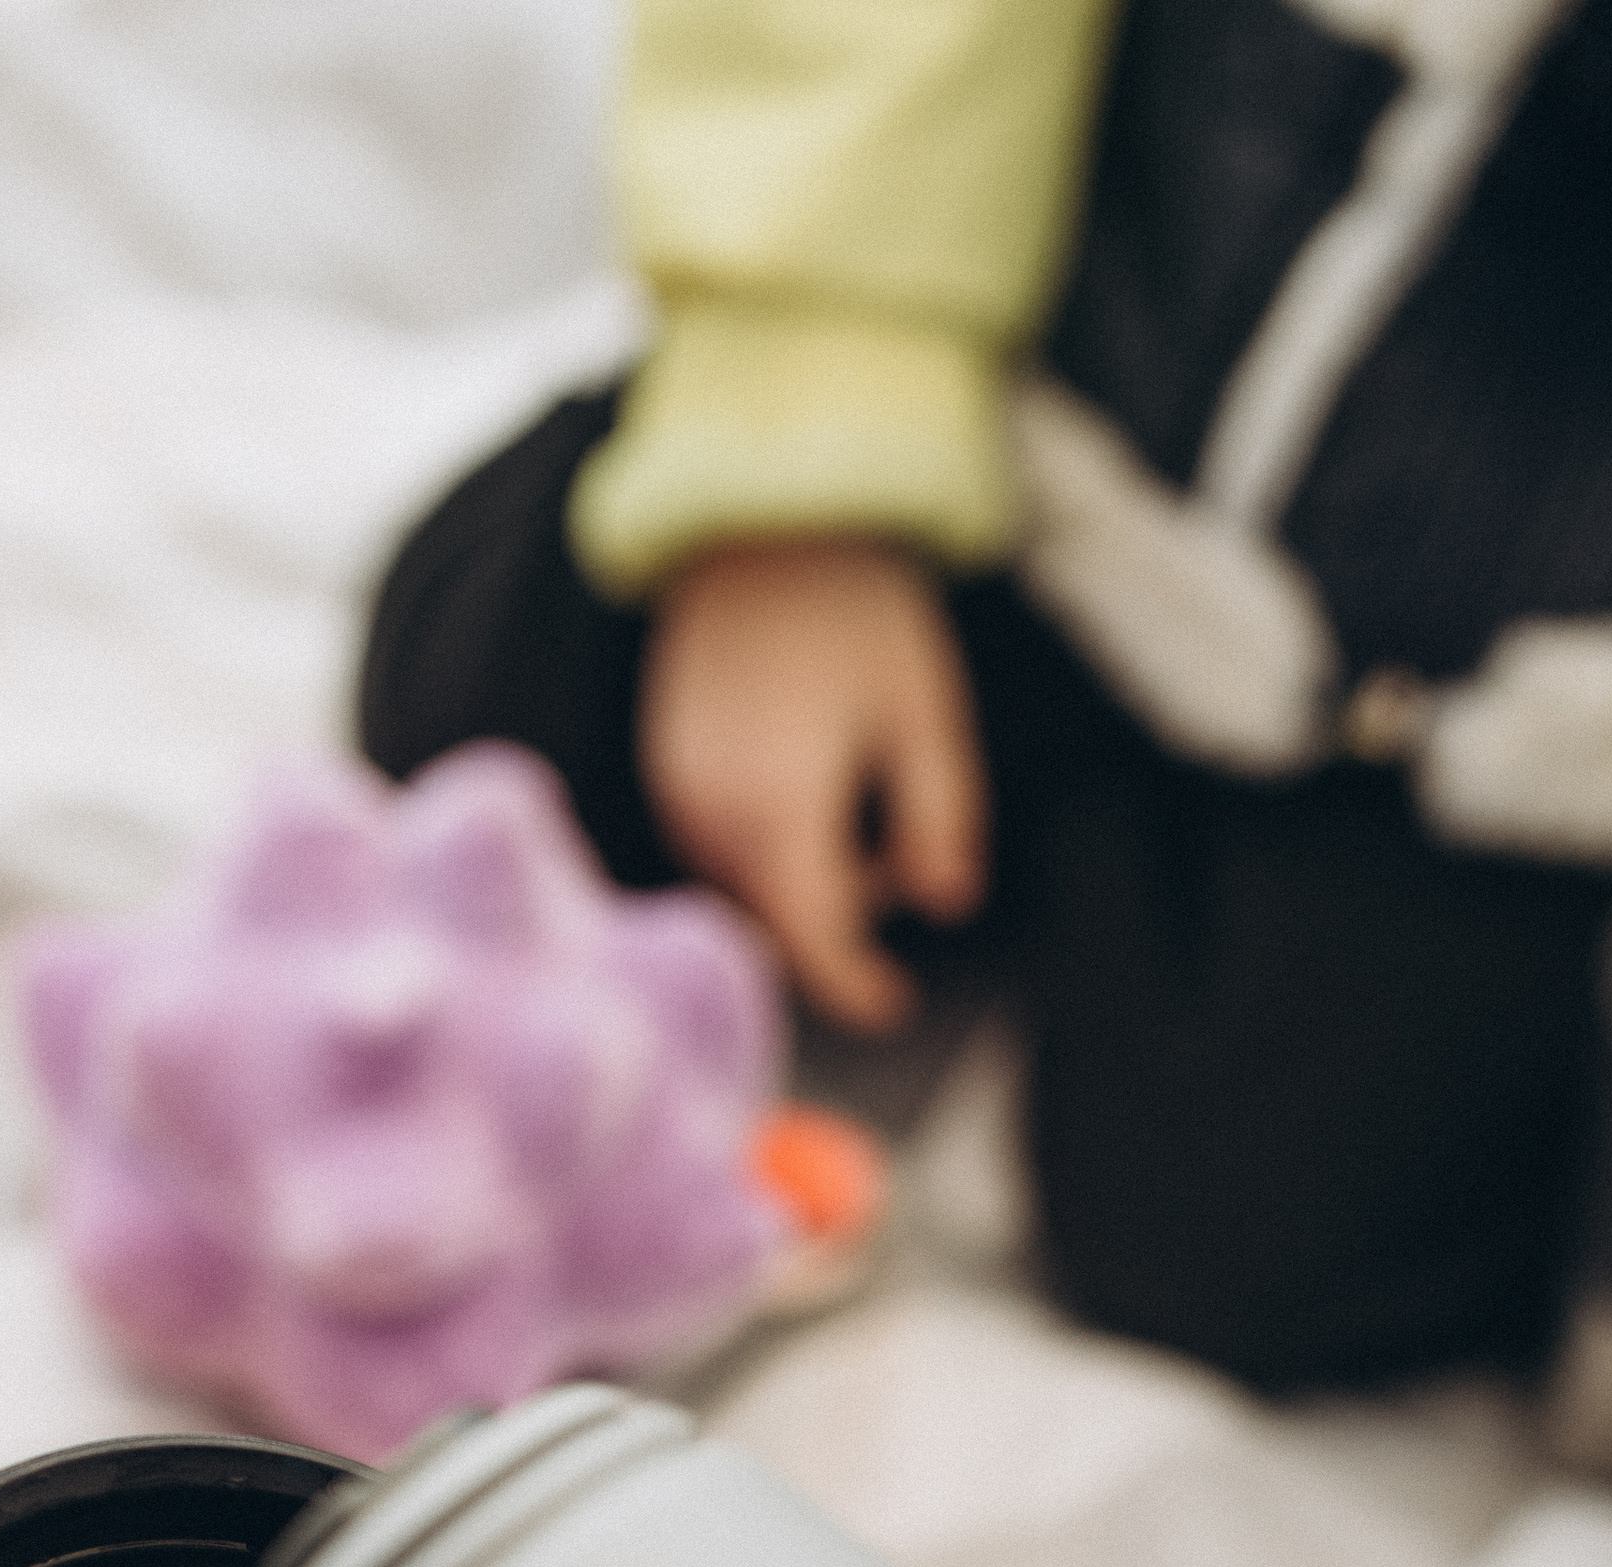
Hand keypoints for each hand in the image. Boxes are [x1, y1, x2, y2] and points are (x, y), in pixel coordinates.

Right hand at [640, 537, 985, 1032]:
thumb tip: (948, 903)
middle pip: (778, 923)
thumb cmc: (850, 604)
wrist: (761, 515)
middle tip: (904, 853)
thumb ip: (940, 822)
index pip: (816, 942)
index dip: (859, 987)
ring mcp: (676, 793)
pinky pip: (715, 848)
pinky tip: (803, 783)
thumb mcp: (927, 715)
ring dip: (801, 881)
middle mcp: (710, 817)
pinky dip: (763, 848)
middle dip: (840, 917)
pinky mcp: (663, 769)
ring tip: (854, 802)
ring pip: (744, 890)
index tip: (895, 1005)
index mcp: (779, 811)